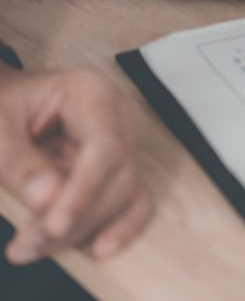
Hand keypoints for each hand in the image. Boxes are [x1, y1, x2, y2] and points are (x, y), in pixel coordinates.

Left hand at [0, 67, 152, 264]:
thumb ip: (18, 161)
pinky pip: (133, 201)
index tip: (55, 226)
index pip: (106, 147)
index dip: (85, 190)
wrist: (1, 104)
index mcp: (93, 94)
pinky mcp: (117, 169)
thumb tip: (48, 199)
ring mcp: (122, 143)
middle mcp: (118, 118)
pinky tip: (98, 249)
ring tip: (29, 247)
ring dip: (83, 229)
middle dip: (77, 218)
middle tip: (26, 244)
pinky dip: (120, 227)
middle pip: (118, 176)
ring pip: (123, 195)